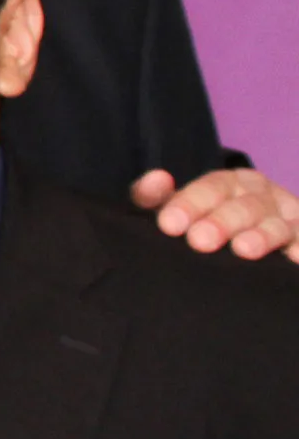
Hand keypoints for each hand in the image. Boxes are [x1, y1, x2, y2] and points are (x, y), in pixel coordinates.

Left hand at [132, 166, 298, 260]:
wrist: (250, 233)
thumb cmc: (203, 221)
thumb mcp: (179, 208)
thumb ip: (157, 197)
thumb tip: (155, 180)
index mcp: (230, 185)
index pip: (210, 189)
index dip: (190, 204)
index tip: (169, 224)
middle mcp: (262, 198)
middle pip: (243, 207)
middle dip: (222, 222)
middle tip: (200, 241)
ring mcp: (287, 221)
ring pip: (276, 226)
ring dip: (261, 236)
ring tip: (244, 249)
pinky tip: (294, 258)